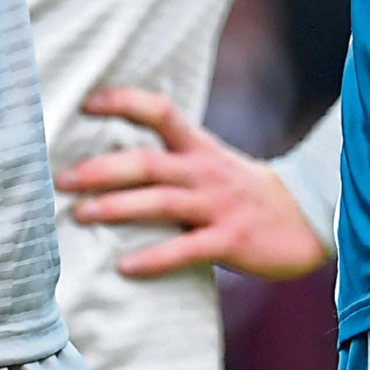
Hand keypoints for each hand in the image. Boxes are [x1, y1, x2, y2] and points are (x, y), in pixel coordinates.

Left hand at [56, 86, 329, 279]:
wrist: (308, 218)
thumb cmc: (247, 194)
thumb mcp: (213, 165)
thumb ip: (173, 163)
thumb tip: (111, 167)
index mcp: (201, 148)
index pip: (161, 112)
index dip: (125, 103)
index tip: (88, 103)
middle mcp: (206, 172)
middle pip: (148, 163)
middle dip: (102, 170)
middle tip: (62, 179)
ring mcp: (219, 205)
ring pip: (161, 202)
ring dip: (117, 207)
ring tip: (80, 216)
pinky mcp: (231, 240)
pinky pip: (186, 249)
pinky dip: (154, 258)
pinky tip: (124, 266)